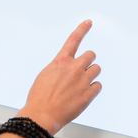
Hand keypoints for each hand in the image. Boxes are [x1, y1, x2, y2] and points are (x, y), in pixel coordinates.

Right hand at [17, 20, 101, 135]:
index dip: (82, 29)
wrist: (42, 114)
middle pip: (91, 54)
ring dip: (91, 74)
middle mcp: (74, 68)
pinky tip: (83, 94)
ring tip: (80, 84)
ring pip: (96, 69)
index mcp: (61, 61)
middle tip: (82, 69)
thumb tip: (66, 68)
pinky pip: (98, 86)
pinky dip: (92, 89)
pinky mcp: (88, 94)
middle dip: (88, 60)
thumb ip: (59, 68)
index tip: (88, 22)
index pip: (74, 39)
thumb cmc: (39, 97)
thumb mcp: (45, 75)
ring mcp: (82, 81)